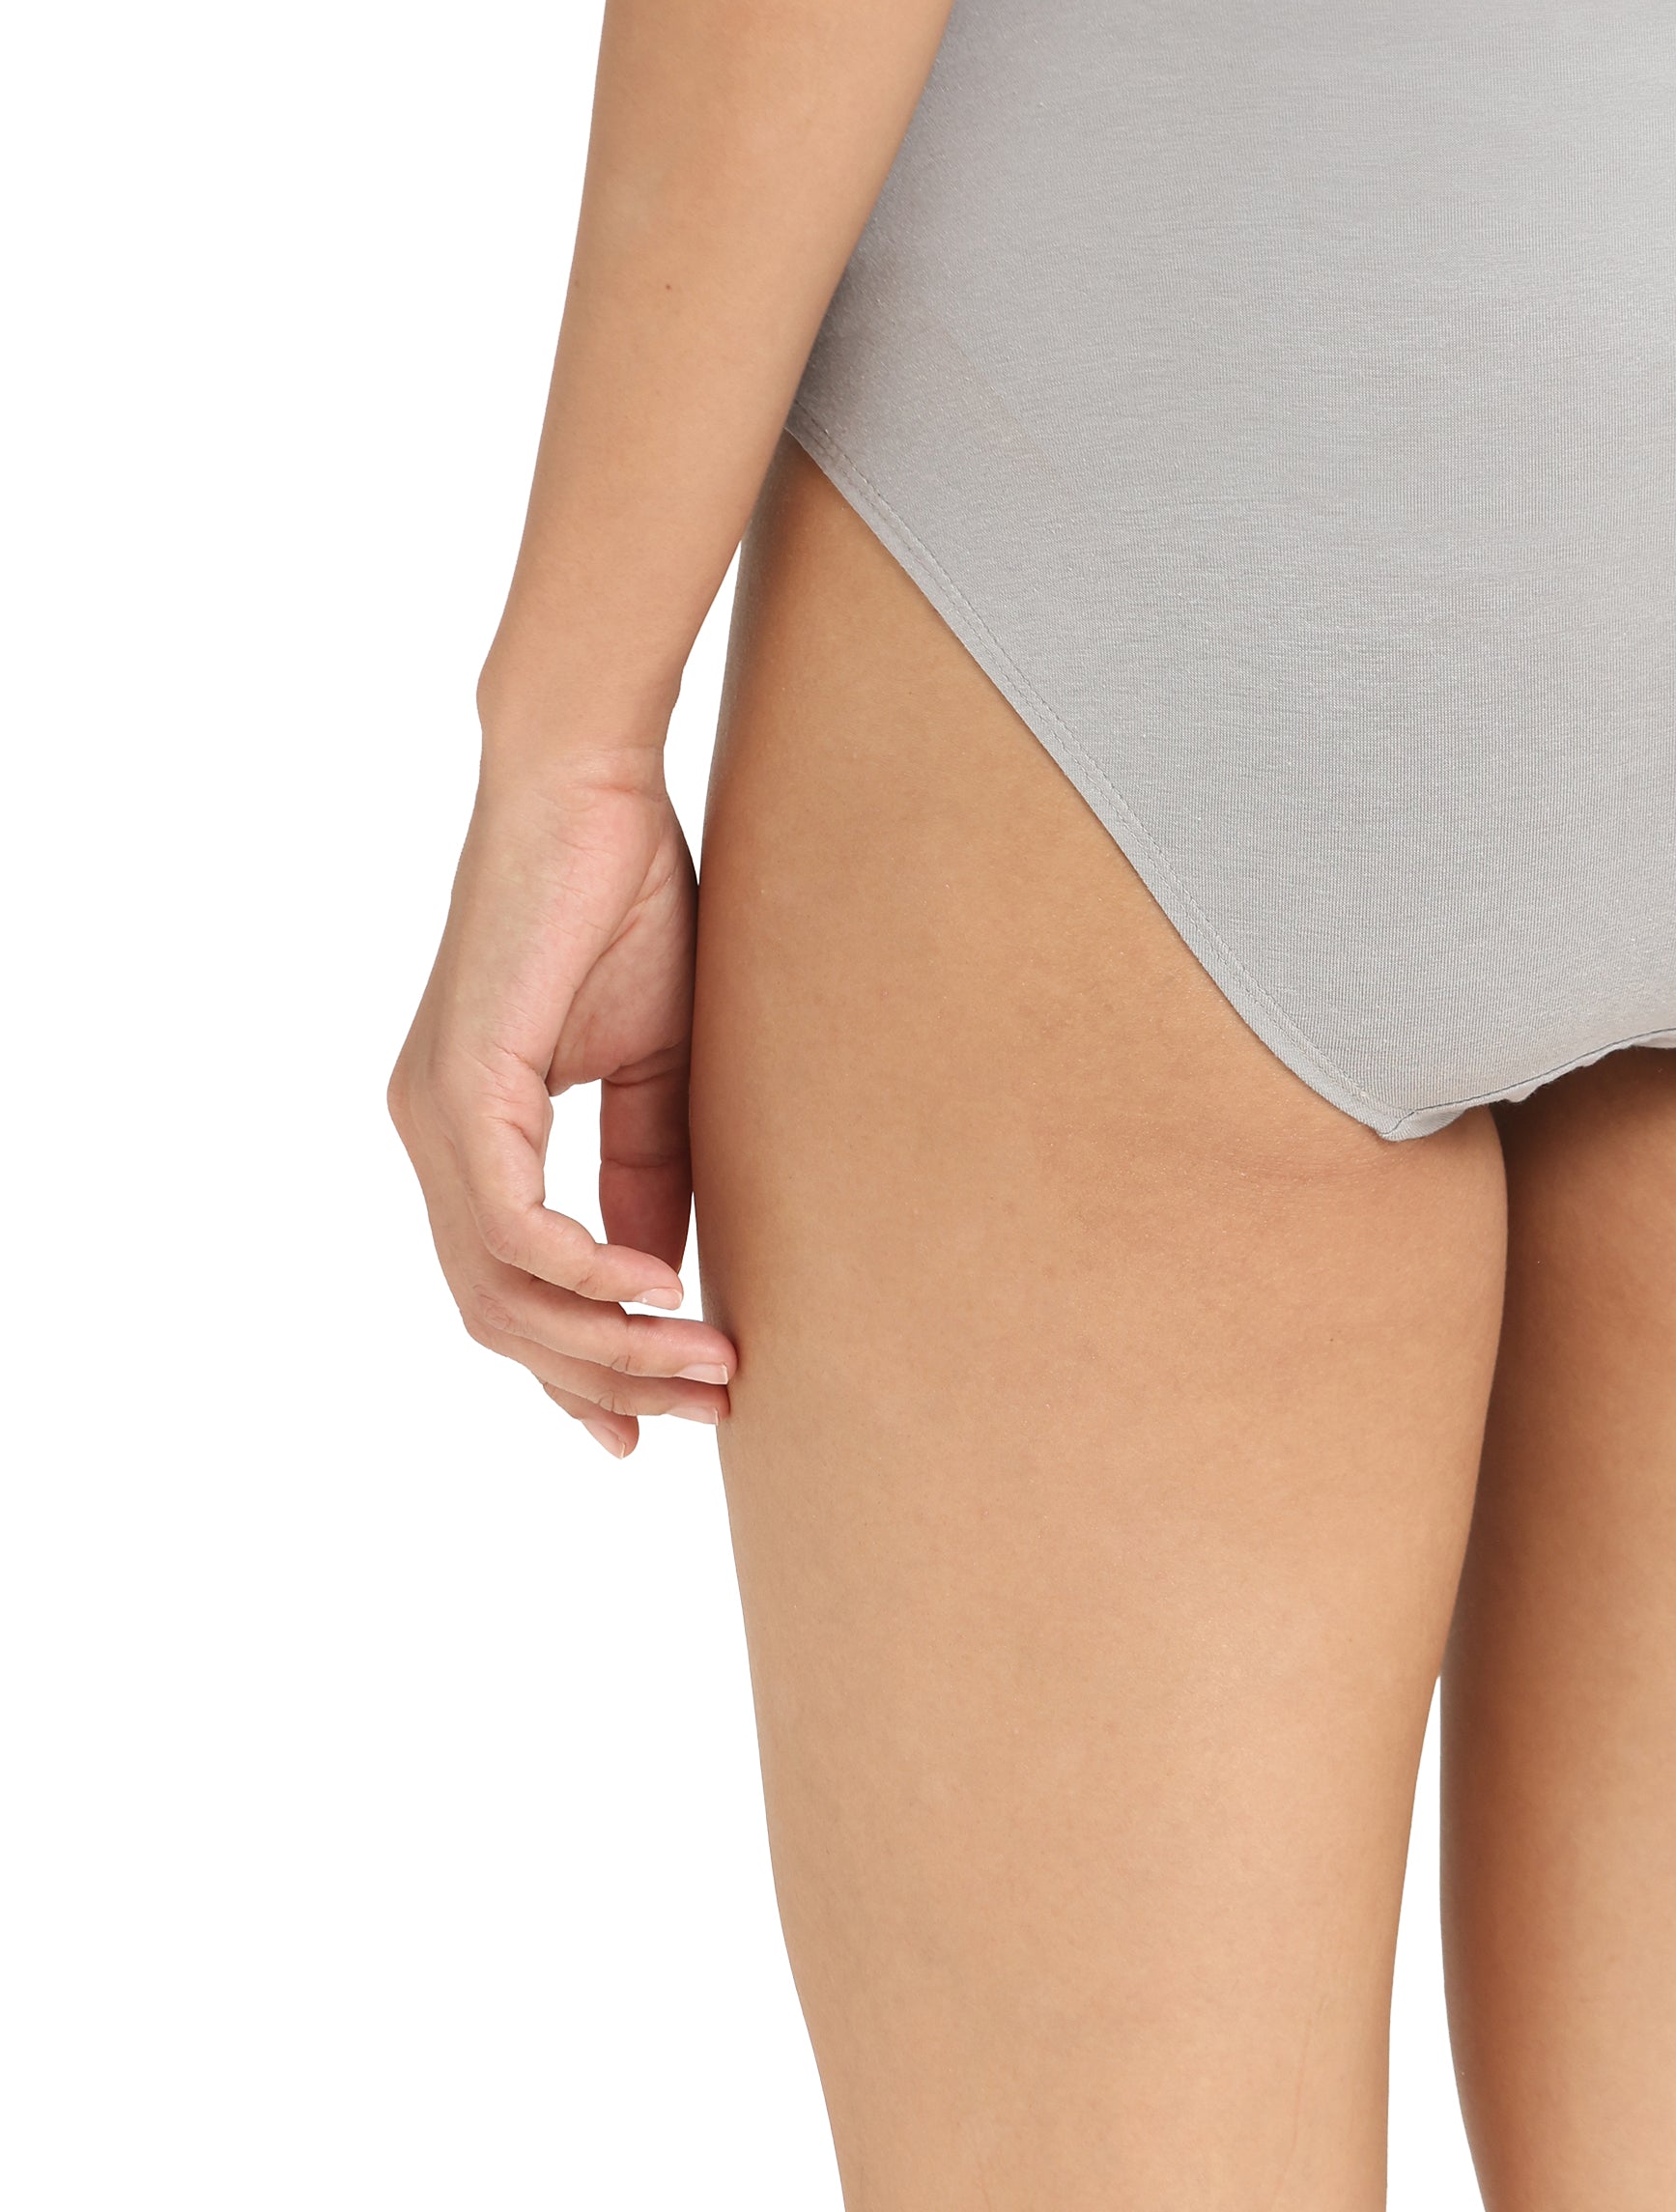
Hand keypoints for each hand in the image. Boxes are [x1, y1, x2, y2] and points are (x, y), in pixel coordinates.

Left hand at [391, 748, 735, 1451]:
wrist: (589, 785)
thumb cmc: (627, 902)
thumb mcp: (657, 1068)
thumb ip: (647, 1172)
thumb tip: (663, 1281)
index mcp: (472, 1132)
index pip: (510, 1291)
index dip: (580, 1370)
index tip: (655, 1426)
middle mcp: (433, 1136)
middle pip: (500, 1315)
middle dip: (606, 1379)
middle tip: (707, 1409)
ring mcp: (435, 1115)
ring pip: (498, 1287)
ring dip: (607, 1342)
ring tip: (706, 1366)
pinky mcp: (461, 1084)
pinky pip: (506, 1220)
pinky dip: (579, 1271)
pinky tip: (654, 1289)